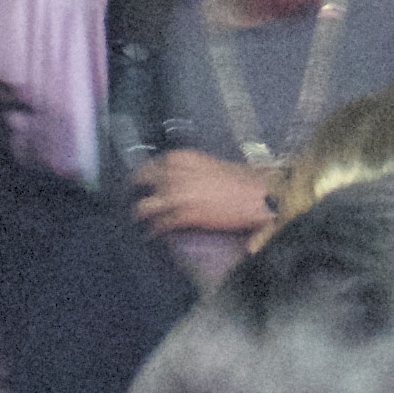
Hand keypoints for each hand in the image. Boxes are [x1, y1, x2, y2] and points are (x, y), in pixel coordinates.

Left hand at [134, 151, 277, 246]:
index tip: (141, 183)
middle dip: (136, 192)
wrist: (258, 195)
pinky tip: (154, 234)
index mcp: (182, 158)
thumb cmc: (241, 180)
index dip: (143, 176)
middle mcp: (175, 174)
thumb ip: (188, 170)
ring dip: (141, 215)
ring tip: (141, 221)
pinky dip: (155, 230)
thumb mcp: (209, 165)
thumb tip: (174, 180)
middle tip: (135, 201)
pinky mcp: (184, 216)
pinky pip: (160, 225)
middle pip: (141, 183)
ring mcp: (177, 195)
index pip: (150, 165)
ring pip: (145, 207)